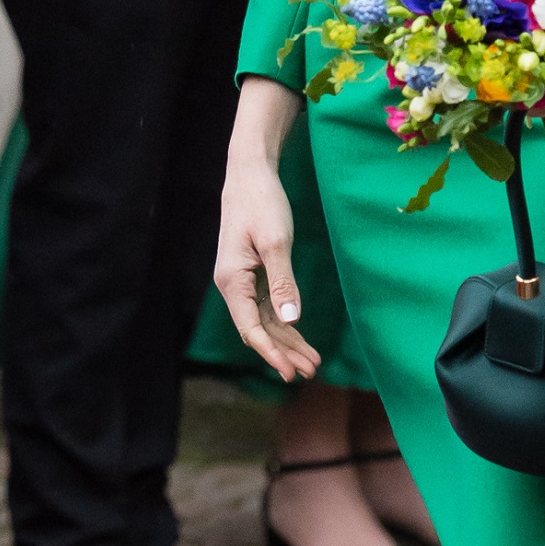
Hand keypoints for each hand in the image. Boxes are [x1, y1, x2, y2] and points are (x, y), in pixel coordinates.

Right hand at [215, 76, 319, 384]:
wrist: (250, 173)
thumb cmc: (261, 202)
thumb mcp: (276, 242)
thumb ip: (283, 282)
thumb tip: (290, 319)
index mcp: (232, 281)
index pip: (250, 328)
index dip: (271, 353)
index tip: (290, 372)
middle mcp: (233, 286)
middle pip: (258, 330)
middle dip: (283, 352)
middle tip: (311, 371)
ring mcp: (242, 281)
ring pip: (264, 321)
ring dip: (286, 341)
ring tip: (312, 361)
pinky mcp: (253, 273)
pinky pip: (268, 306)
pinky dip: (284, 322)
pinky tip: (299, 334)